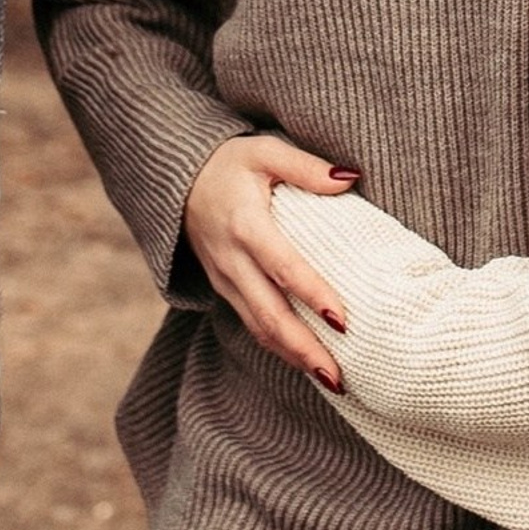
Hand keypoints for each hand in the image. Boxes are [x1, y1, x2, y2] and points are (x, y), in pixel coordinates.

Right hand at [182, 135, 358, 385]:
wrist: (177, 178)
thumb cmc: (229, 162)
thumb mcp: (265, 151)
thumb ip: (306, 166)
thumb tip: (350, 179)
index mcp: (246, 225)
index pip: (283, 267)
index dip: (312, 295)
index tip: (342, 320)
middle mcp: (232, 260)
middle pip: (269, 314)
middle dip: (304, 349)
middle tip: (340, 376)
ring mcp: (224, 279)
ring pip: (259, 328)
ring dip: (293, 356)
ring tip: (331, 379)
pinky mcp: (223, 288)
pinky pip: (251, 323)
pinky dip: (278, 346)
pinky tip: (305, 359)